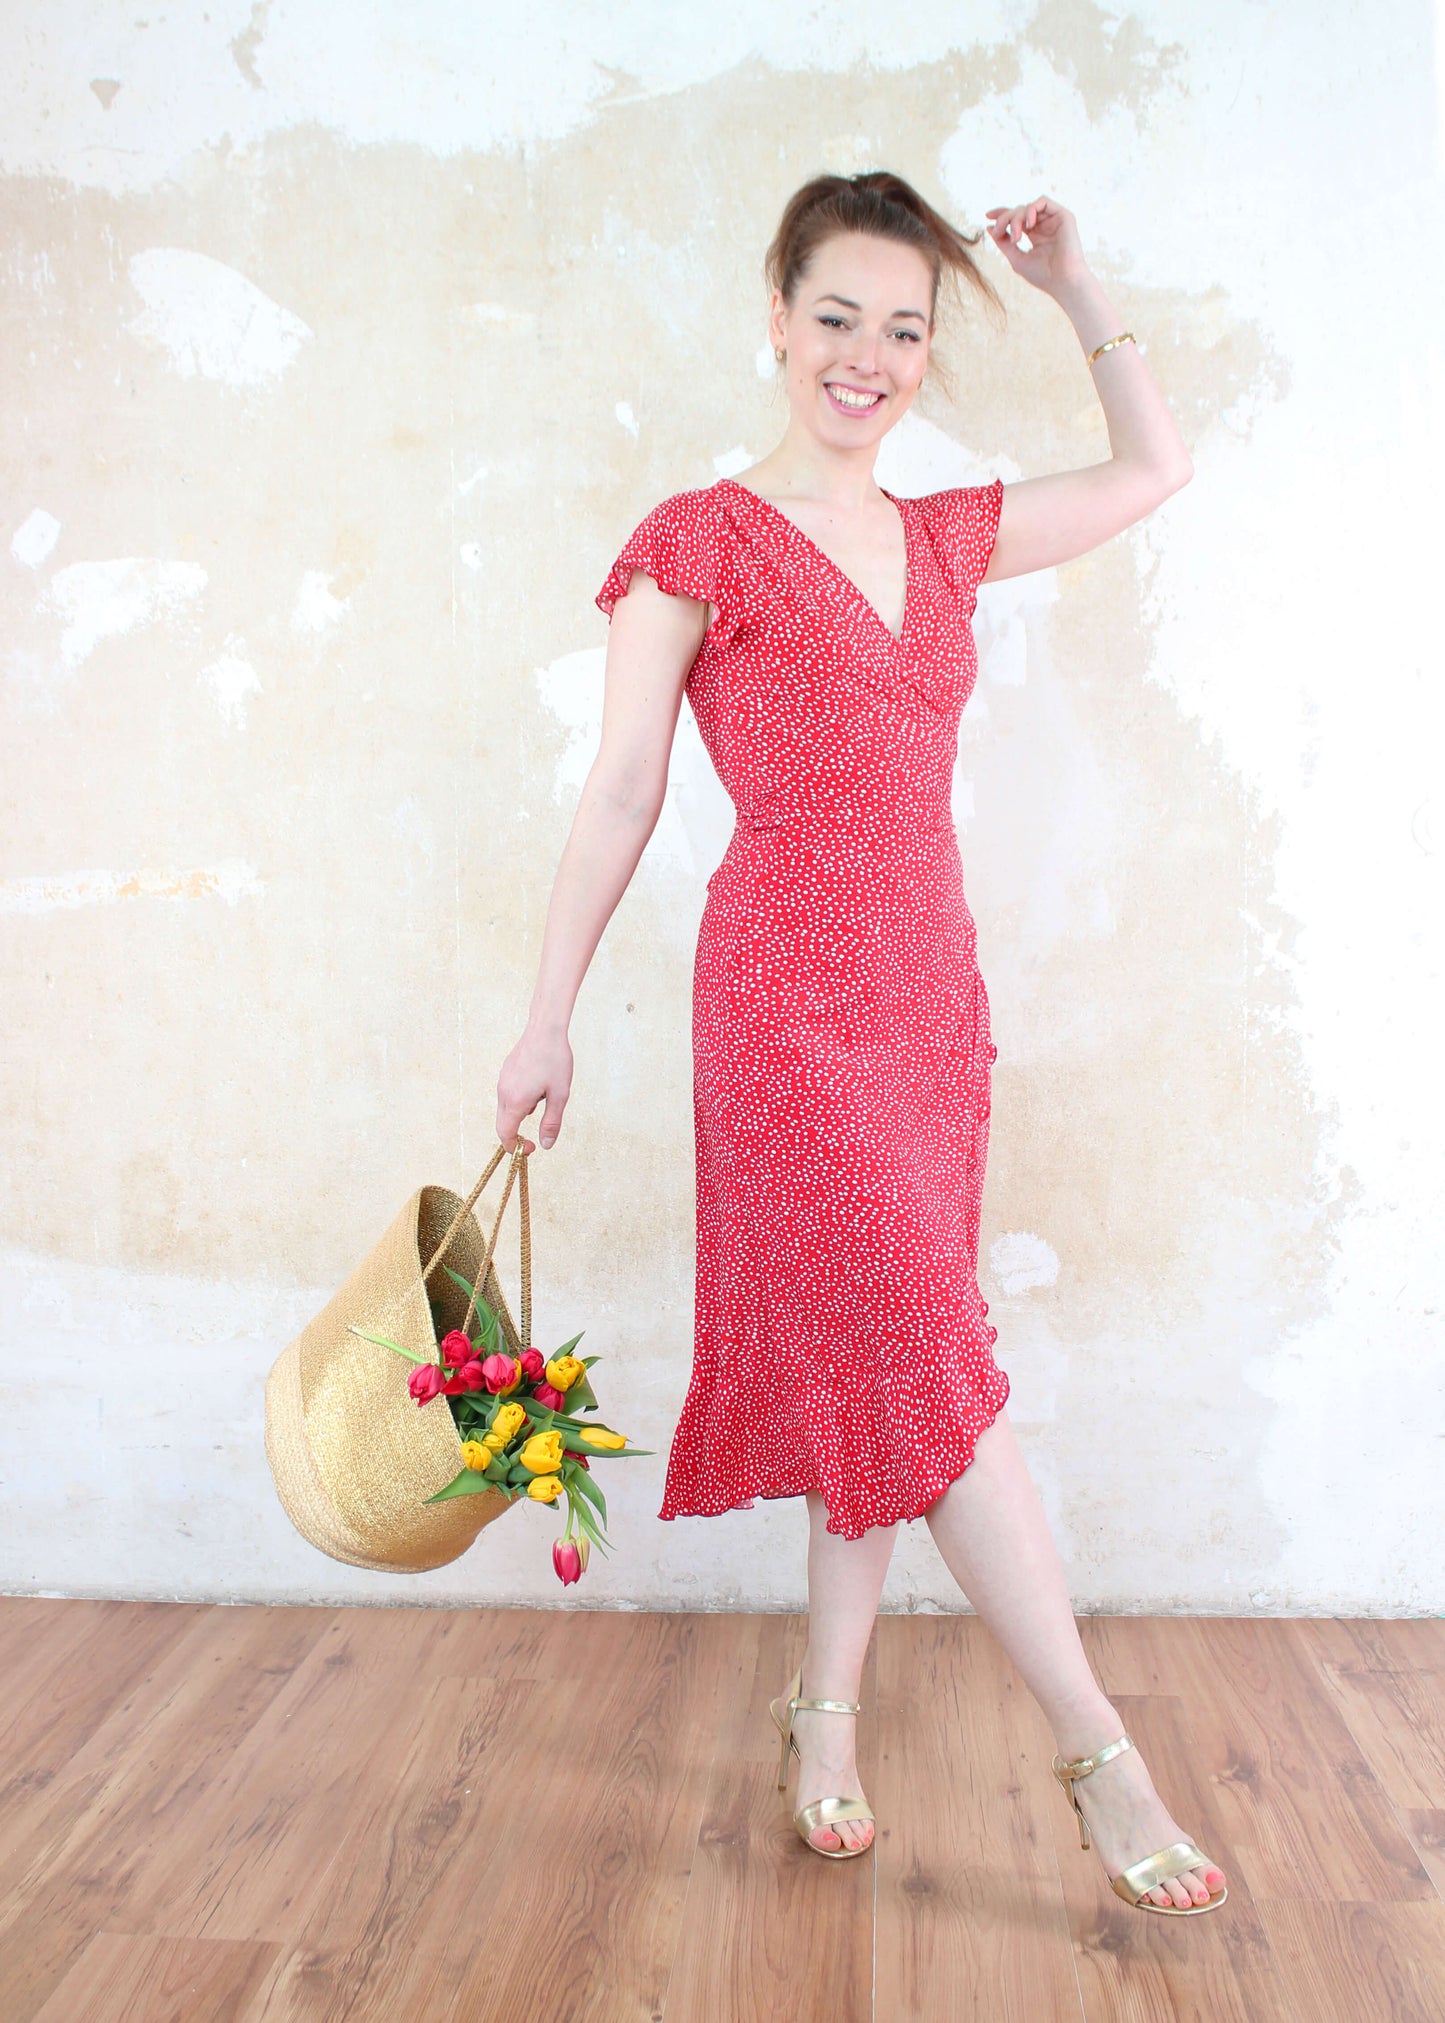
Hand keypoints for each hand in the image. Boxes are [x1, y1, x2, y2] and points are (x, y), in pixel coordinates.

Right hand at [496, 1023, 572, 1151]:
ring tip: (544, 1099)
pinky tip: (538, 1088)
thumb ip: (551, 1123)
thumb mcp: (559, 1096)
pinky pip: (508, 1095)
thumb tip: (546, 1145)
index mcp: (515, 1101)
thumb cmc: (555, 1061)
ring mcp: (502, 1081)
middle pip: (502, 1124)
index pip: (505, 1135)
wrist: (545, 1029)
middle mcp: (503, 1093)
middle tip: (535, 1138)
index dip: (516, 1147)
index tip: (532, 1148)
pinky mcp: (505, 1073)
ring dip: (519, 1116)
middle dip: (516, 1135)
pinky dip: (519, 1102)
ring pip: (505, 1109)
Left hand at [984, 196, 1087, 295]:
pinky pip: (1043, 201)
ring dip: (1016, 218)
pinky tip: (1028, 224)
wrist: (1064, 281)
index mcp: (1035, 235)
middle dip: (1005, 219)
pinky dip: (1031, 209)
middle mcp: (1044, 226)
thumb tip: (989, 227)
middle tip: (999, 232)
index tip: (988, 216)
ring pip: (1028, 207)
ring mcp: (1053, 220)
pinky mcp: (1063, 216)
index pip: (1017, 218)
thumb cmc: (1043, 275)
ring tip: (1016, 236)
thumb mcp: (1016, 258)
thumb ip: (1003, 243)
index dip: (1002, 214)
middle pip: (1019, 211)